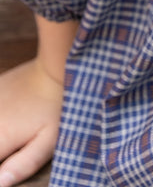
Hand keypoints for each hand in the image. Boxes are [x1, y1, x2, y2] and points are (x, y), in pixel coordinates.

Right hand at [0, 58, 63, 185]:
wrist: (58, 67)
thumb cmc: (57, 107)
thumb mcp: (49, 141)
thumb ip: (23, 165)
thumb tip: (1, 182)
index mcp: (1, 137)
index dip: (1, 166)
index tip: (9, 160)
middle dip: (1, 148)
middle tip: (16, 144)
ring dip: (2, 134)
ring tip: (15, 130)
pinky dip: (2, 116)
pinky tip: (12, 117)